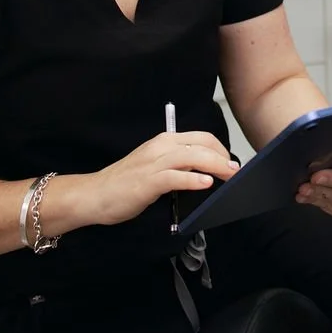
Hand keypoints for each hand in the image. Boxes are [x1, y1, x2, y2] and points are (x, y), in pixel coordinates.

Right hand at [87, 131, 239, 226]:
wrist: (95, 194)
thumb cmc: (126, 183)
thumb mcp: (156, 167)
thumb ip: (178, 165)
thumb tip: (206, 172)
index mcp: (164, 141)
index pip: (202, 138)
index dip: (221, 149)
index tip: (231, 163)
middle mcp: (160, 147)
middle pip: (201, 144)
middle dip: (223, 157)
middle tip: (236, 171)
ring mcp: (153, 163)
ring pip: (192, 157)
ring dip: (215, 166)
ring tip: (229, 175)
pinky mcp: (147, 181)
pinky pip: (174, 177)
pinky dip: (192, 179)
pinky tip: (205, 184)